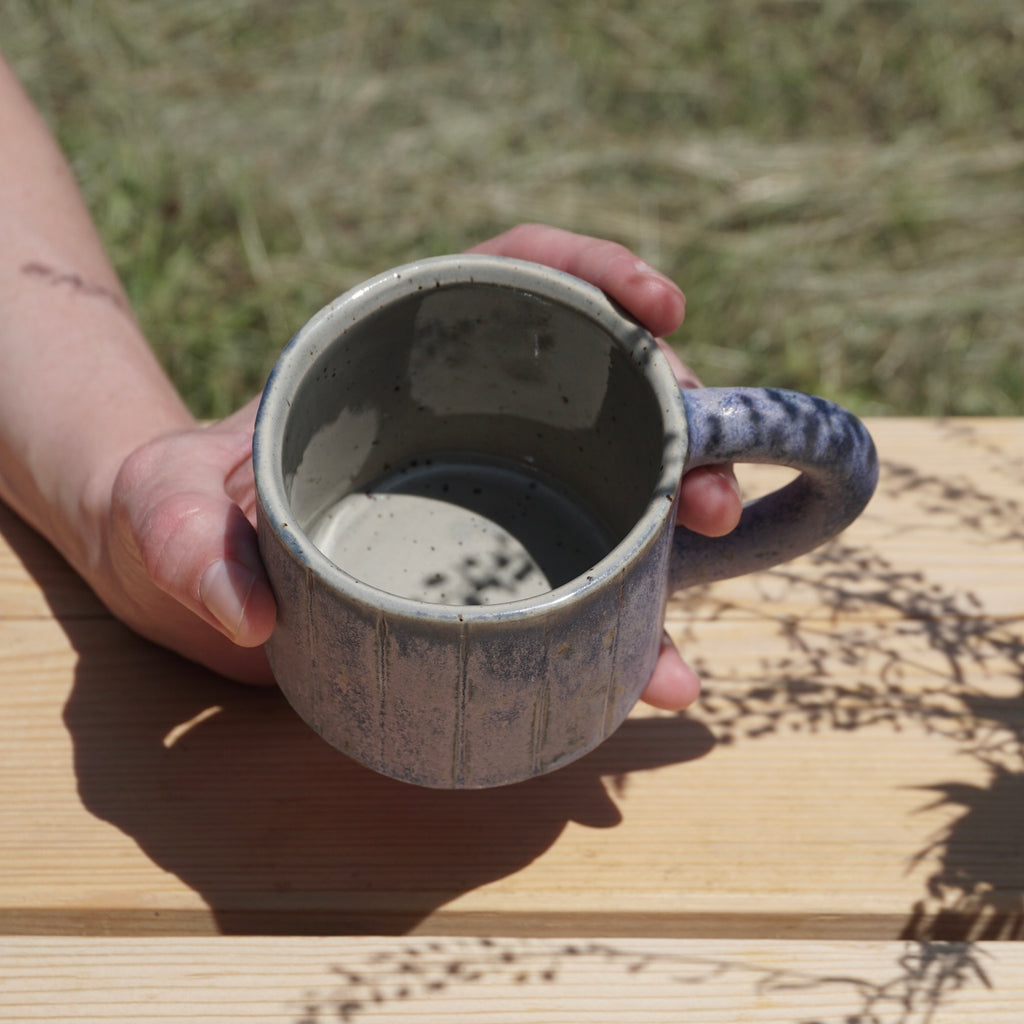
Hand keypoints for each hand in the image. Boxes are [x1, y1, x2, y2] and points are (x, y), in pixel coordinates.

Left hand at [102, 225, 741, 707]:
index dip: (595, 275)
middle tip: (714, 499)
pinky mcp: (483, 568)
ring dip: (669, 531)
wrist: (175, 574)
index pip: (512, 276)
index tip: (662, 307)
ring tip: (705, 584)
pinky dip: (622, 624)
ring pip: (601, 491)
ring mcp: (479, 492)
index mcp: (392, 361)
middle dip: (675, 426)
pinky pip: (571, 582)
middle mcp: (454, 418)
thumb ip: (186, 542)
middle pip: (594, 389)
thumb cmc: (170, 516)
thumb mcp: (161, 516)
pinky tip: (656, 671)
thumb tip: (254, 609)